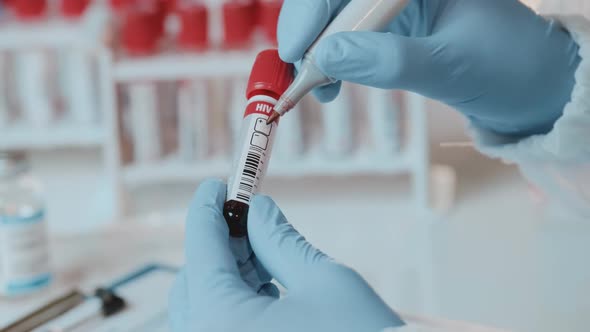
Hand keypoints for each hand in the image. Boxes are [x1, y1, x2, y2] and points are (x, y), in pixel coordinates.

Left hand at [168, 179, 403, 331]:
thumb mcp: (325, 280)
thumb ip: (281, 239)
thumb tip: (259, 210)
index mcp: (221, 320)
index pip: (201, 247)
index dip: (208, 207)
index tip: (218, 184)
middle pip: (196, 279)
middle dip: (223, 244)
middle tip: (252, 219)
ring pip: (204, 306)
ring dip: (231, 274)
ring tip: (267, 253)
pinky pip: (218, 327)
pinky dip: (236, 303)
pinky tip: (267, 287)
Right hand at [278, 0, 580, 135]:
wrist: (528, 88)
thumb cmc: (506, 68)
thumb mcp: (450, 67)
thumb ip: (390, 61)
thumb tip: (327, 57)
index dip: (314, 10)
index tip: (297, 48)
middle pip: (336, 0)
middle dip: (311, 33)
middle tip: (299, 76)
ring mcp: (395, 5)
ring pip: (337, 19)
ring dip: (318, 52)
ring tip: (318, 88)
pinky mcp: (391, 28)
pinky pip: (349, 37)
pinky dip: (332, 61)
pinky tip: (331, 82)